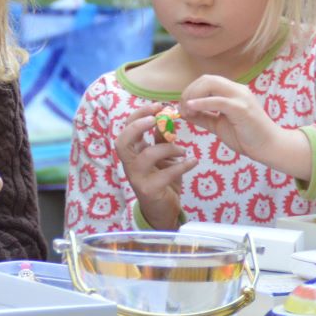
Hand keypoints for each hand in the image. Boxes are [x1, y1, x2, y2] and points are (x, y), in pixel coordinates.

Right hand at [115, 103, 196, 229]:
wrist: (163, 209)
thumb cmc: (161, 179)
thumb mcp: (162, 157)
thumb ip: (161, 140)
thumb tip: (166, 118)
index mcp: (132, 152)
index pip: (126, 128)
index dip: (139, 115)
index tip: (158, 106)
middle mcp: (130, 164)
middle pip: (122, 141)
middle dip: (138, 126)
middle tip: (157, 119)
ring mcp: (138, 177)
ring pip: (147, 155)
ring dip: (169, 148)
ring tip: (183, 151)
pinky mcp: (149, 190)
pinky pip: (165, 174)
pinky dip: (182, 166)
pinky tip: (193, 162)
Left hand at [180, 75, 310, 180]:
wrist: (269, 147)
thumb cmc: (246, 137)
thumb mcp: (219, 124)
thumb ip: (203, 117)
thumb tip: (184, 112)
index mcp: (232, 91)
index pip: (207, 81)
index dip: (191, 91)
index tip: (182, 108)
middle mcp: (237, 90)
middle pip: (206, 79)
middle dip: (189, 92)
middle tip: (182, 109)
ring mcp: (240, 97)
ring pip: (211, 84)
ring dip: (193, 96)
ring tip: (186, 111)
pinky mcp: (241, 108)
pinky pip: (218, 101)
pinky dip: (201, 103)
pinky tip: (191, 109)